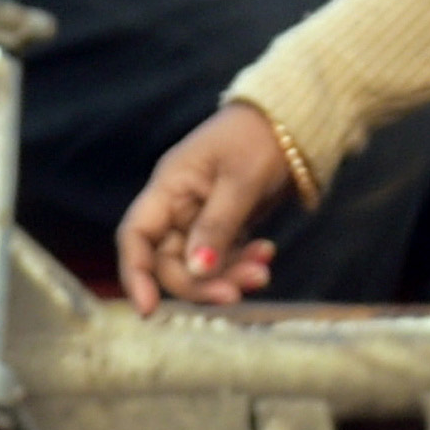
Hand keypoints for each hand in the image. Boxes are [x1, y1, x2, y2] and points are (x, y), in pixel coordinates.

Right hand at [115, 101, 289, 314]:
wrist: (294, 119)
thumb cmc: (260, 137)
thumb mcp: (241, 180)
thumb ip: (217, 226)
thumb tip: (197, 270)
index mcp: (169, 186)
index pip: (136, 236)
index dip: (135, 274)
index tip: (149, 310)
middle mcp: (179, 204)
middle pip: (170, 260)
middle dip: (200, 283)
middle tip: (237, 293)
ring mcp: (202, 215)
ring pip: (201, 264)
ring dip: (227, 275)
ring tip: (263, 272)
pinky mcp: (226, 223)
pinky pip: (225, 255)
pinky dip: (242, 262)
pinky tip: (266, 255)